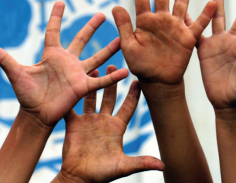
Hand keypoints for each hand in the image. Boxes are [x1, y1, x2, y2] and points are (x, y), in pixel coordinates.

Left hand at [0, 1, 128, 127]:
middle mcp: (67, 61)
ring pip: (97, 57)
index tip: (60, 2)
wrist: (36, 114)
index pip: (54, 31)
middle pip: (81, 39)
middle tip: (102, 14)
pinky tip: (125, 71)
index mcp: (51, 55)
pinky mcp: (83, 87)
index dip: (56, 16)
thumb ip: (5, 60)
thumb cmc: (26, 94)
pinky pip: (100, 81)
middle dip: (91, 27)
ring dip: (109, 49)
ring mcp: (77, 73)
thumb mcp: (15, 74)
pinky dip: (112, 77)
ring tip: (121, 38)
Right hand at [53, 66, 163, 182]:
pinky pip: (72, 107)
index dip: (134, 94)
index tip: (139, 80)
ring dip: (93, 84)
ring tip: (94, 68)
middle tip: (114, 64)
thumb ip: (141, 163)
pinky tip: (71, 82)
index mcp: (117, 128)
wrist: (78, 178)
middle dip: (113, 81)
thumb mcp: (122, 167)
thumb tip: (163, 166)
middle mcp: (103, 121)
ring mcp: (88, 121)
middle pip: (110, 97)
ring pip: (92, 97)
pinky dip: (71, 96)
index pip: (128, 107)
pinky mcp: (73, 124)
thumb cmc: (101, 174)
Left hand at [112, 0, 215, 84]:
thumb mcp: (128, 46)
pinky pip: (199, 24)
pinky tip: (212, 1)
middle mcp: (161, 20)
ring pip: (181, 2)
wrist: (158, 81)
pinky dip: (206, 14)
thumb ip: (124, 27)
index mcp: (145, 22)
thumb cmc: (141, 65)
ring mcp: (175, 27)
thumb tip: (115, 6)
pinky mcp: (188, 38)